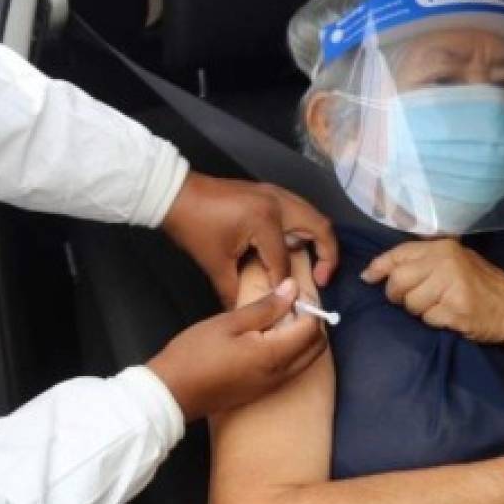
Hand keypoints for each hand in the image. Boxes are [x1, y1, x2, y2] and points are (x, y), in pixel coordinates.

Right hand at [148, 278, 326, 421]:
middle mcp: (280, 375)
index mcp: (273, 355)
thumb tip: (292, 289)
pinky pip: (291, 370)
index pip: (311, 329)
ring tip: (276, 319)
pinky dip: (290, 352)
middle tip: (288, 305)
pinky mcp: (263, 392)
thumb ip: (265, 307)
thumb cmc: (195, 354)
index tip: (290, 293)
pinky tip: (267, 339)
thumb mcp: (228, 323)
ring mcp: (272, 387)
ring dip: (301, 339)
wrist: (171, 394)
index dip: (307, 307)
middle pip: (316, 348)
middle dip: (311, 324)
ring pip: (305, 360)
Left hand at [162, 173, 335, 307]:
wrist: (175, 194)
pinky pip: (297, 209)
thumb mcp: (214, 263)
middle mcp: (277, 202)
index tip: (285, 302)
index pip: (284, 261)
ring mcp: (274, 193)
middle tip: (322, 278)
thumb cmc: (193, 226)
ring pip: (312, 214)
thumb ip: (233, 290)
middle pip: (320, 227)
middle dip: (328, 255)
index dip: (284, 285)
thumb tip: (242, 311)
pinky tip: (293, 246)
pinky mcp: (268, 191)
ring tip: (312, 264)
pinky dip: (303, 227)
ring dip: (317, 238)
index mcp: (265, 220)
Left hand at [361, 239, 503, 348]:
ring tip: (441, 307)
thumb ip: (420, 263)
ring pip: (410, 303)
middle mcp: (446, 261)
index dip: (378, 267)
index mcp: (443, 247)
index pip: (398, 254)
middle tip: (414, 301)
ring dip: (420, 311)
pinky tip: (452, 317)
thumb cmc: (482, 287)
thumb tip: (372, 272)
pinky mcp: (457, 308)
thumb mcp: (455, 263)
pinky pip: (428, 319)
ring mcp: (452, 284)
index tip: (368, 278)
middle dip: (398, 296)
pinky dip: (435, 322)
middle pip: (398, 281)